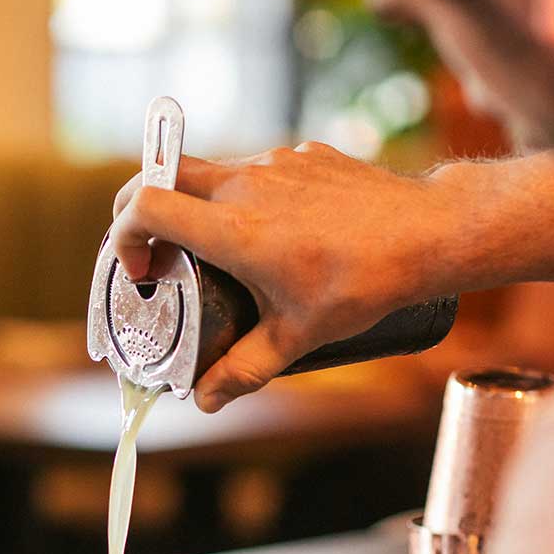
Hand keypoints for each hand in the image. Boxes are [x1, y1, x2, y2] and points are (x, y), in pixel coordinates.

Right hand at [110, 144, 453, 411]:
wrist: (429, 233)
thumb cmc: (364, 284)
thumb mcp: (298, 337)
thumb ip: (243, 370)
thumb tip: (206, 399)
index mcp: (233, 227)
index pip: (146, 207)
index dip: (124, 235)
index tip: (141, 269)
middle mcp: (246, 183)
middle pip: (160, 174)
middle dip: (140, 210)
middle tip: (151, 252)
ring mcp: (275, 162)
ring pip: (207, 170)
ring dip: (192, 204)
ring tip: (212, 251)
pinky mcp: (301, 155)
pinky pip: (252, 168)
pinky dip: (240, 195)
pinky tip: (271, 232)